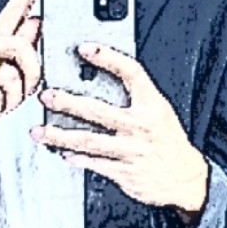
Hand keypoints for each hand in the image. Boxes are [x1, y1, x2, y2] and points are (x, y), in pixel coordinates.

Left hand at [33, 43, 208, 214]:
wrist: (186, 179)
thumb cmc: (166, 138)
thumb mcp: (158, 110)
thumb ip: (133, 96)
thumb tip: (94, 78)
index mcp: (152, 104)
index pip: (131, 73)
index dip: (108, 58)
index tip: (85, 48)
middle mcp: (141, 126)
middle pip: (99, 111)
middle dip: (68, 103)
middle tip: (46, 96)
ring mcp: (132, 151)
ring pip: (89, 141)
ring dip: (60, 136)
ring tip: (39, 131)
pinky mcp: (125, 173)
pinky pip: (94, 163)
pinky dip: (75, 157)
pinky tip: (62, 152)